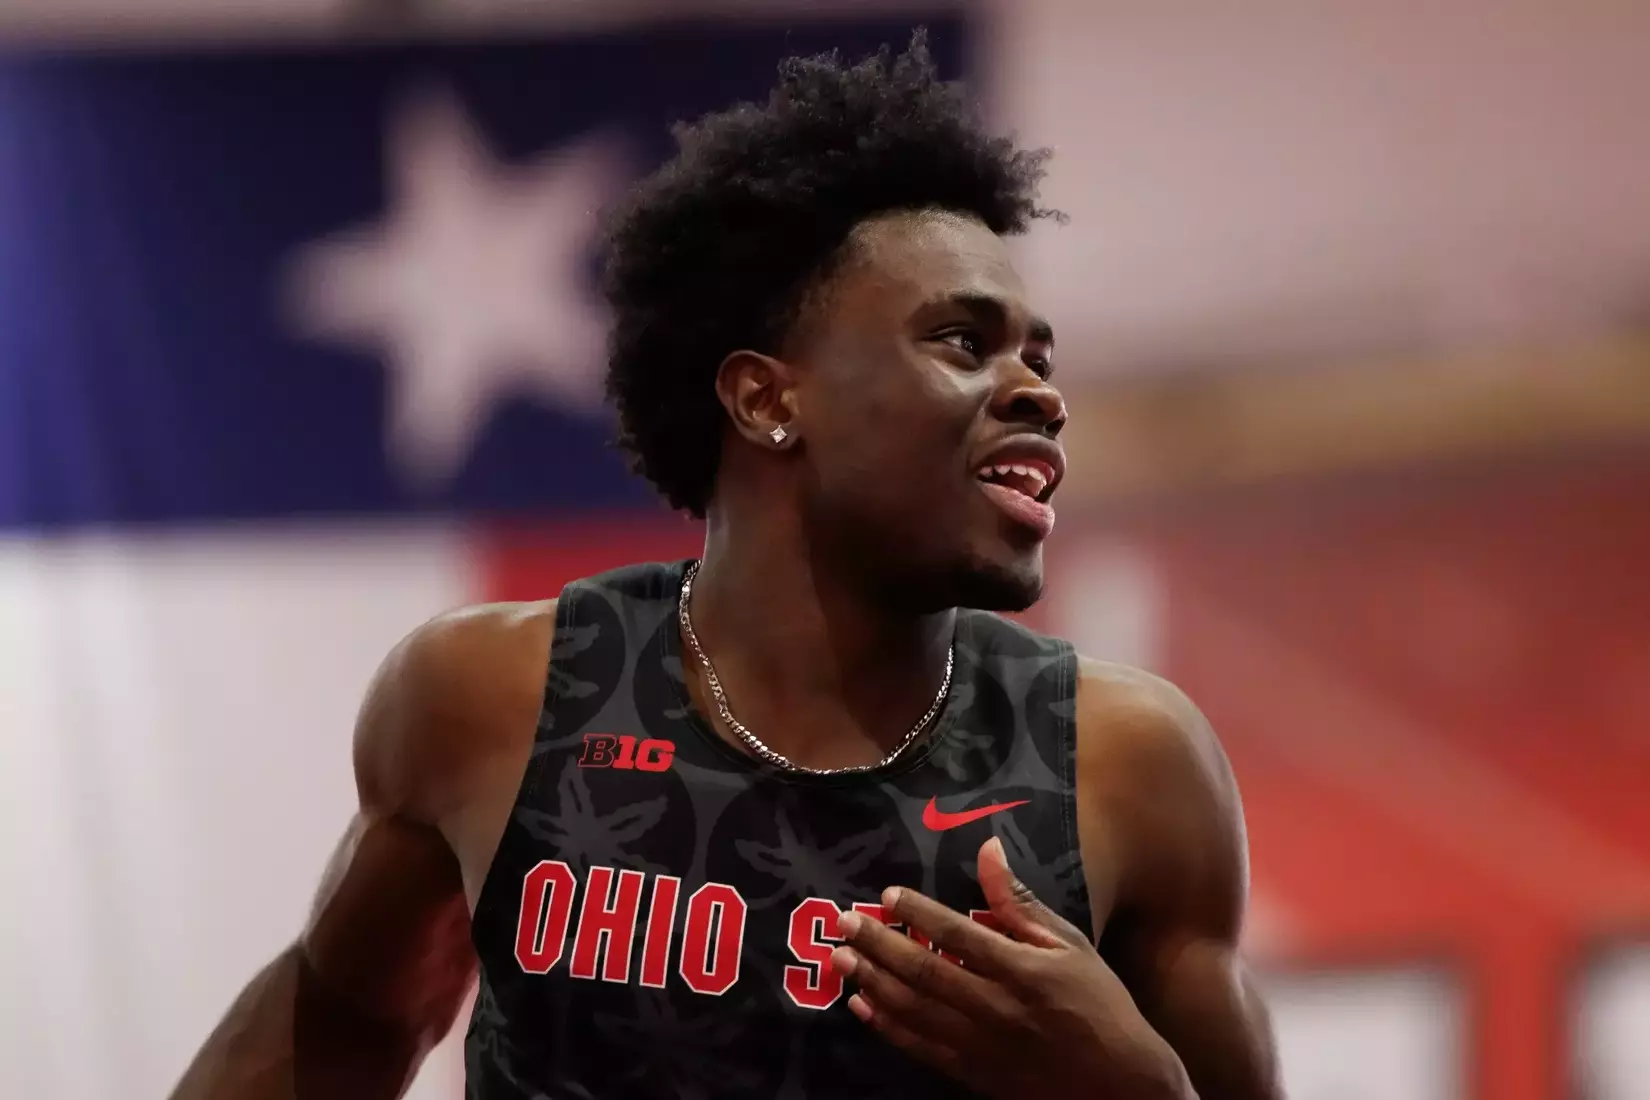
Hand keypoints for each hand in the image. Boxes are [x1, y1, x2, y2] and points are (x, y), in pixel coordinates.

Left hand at [830, 837, 1191, 1099]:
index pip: (958, 935)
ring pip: (915, 1011)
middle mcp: (996, 1007)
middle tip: (843, 923)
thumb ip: (1019, 902)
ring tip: (841, 959)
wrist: (1120, 1084)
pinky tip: (863, 1005)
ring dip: (874, 983)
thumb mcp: (1069, 944)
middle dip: (879, 945)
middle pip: (925, 972)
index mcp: (1022, 970)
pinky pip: (921, 1048)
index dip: (919, 913)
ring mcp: (982, 1045)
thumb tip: (988, 848)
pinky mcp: (974, 1074)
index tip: (887, 894)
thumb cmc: (1097, 1002)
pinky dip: (888, 1027)